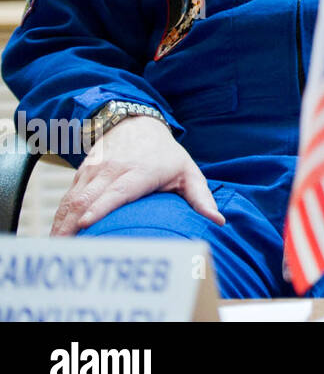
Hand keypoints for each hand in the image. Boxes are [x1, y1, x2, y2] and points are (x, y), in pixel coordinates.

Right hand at [51, 115, 224, 235]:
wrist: (136, 123)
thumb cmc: (165, 154)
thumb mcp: (188, 171)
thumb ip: (201, 197)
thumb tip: (218, 221)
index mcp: (140, 171)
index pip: (118, 190)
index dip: (101, 206)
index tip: (86, 223)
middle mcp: (114, 170)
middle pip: (89, 198)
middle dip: (74, 224)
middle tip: (67, 251)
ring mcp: (95, 170)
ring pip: (73, 198)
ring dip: (62, 223)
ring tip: (57, 248)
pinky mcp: (82, 173)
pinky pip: (68, 197)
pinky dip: (60, 216)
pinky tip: (56, 236)